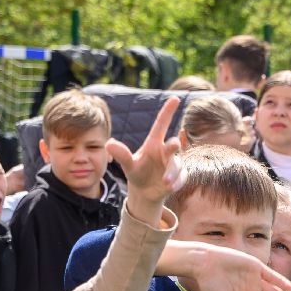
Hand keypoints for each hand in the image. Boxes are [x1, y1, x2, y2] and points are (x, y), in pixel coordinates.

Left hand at [109, 96, 182, 224]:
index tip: (175, 98)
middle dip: (174, 144)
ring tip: (165, 182)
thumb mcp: (128, 165)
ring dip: (172, 173)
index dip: (168, 111)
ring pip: (177, 165)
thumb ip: (121, 154)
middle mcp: (166, 151)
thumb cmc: (137, 173)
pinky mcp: (181, 175)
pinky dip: (175, 183)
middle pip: (173, 144)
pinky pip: (181, 177)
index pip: (161, 124)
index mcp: (154, 144)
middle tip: (174, 144)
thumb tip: (108, 143)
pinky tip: (168, 187)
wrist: (145, 192)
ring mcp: (174, 163)